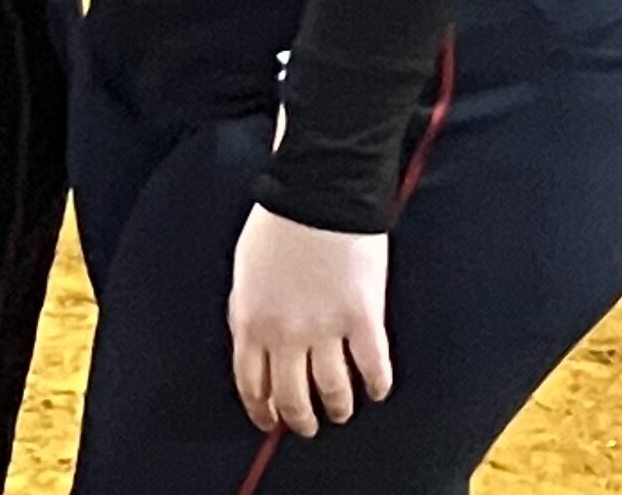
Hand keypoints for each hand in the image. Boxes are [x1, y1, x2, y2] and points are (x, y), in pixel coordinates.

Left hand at [229, 205, 392, 437]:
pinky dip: (376, 386)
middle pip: (292, 398)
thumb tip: (251, 340)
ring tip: (341, 411)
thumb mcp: (244, 271)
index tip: (268, 421)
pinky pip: (374, 369)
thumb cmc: (276, 225)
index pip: (251, 383)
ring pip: (334, 392)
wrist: (318, 195)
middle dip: (299, 420)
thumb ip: (247, 309)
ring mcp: (327, 330)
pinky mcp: (364, 321)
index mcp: (251, 320)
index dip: (261, 409)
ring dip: (338, 407)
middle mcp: (286, 334)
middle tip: (307, 427)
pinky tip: (376, 391)